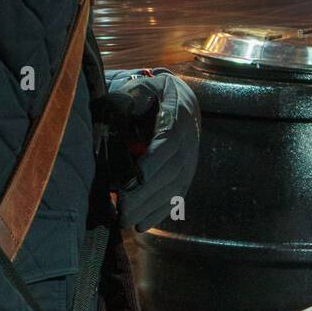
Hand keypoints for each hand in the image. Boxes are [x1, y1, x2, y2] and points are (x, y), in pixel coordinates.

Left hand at [104, 69, 200, 229]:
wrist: (178, 99)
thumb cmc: (153, 93)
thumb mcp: (145, 86)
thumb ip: (135, 94)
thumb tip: (126, 107)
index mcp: (178, 117)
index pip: (168, 143)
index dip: (151, 165)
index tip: (130, 183)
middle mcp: (188, 142)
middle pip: (170, 172)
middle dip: (146, 194)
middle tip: (122, 211)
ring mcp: (189, 160)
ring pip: (173, 188)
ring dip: (150, 208)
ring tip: (126, 222)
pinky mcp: (186, 174)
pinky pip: (177, 196)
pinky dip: (160, 212)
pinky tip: (142, 225)